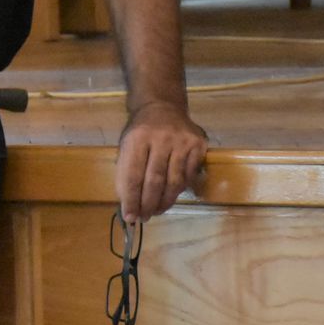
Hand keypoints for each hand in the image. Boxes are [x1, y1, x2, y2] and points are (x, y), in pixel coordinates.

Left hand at [115, 102, 206, 221]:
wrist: (163, 106)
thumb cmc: (141, 131)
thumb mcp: (126, 145)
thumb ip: (126, 171)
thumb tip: (128, 204)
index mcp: (137, 138)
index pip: (133, 175)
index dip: (131, 200)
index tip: (130, 218)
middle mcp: (161, 138)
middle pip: (155, 181)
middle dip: (148, 204)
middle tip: (144, 218)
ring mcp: (182, 141)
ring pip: (174, 181)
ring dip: (165, 202)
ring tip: (157, 211)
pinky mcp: (198, 145)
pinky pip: (189, 175)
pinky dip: (180, 190)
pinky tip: (172, 196)